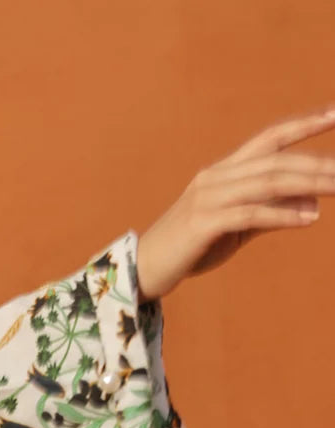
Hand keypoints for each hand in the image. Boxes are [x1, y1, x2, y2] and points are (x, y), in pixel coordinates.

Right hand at [135, 104, 334, 301]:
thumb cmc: (189, 250)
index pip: (270, 138)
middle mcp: (215, 177)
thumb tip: (313, 204)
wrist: (142, 269)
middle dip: (316, 164)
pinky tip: (308, 219)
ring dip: (308, 185)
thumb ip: (270, 212)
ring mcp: (207, 198)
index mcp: (222, 172)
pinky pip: (251, 214)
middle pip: (275, 160)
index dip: (304, 124)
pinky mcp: (203, 223)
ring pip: (267, 182)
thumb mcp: (234, 228)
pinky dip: (283, 215)